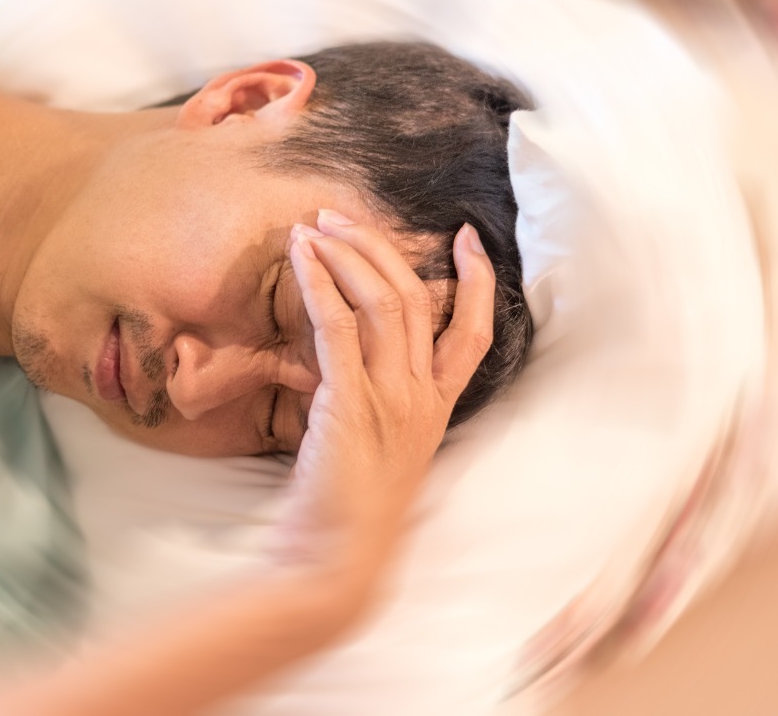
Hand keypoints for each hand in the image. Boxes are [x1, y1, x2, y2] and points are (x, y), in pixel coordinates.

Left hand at [273, 211, 494, 601]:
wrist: (334, 561)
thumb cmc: (347, 511)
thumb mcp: (377, 447)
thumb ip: (376, 401)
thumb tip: (345, 358)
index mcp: (435, 409)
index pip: (472, 334)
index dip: (476, 281)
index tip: (466, 237)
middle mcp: (421, 398)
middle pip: (417, 299)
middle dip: (381, 246)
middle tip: (341, 216)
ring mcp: (390, 399)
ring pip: (383, 302)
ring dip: (349, 253)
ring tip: (317, 225)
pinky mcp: (350, 402)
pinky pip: (339, 325)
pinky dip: (321, 282)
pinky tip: (301, 256)